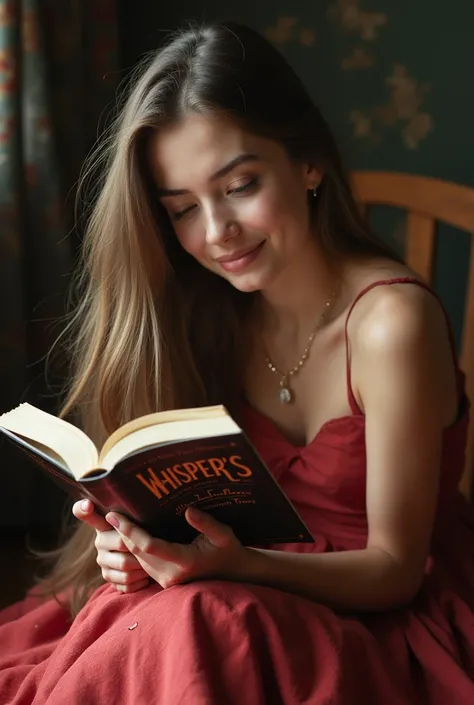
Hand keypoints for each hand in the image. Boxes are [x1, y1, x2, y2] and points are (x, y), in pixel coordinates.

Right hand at [72, 499, 150, 592]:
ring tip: (154, 562)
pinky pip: (126, 583)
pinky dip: (140, 581)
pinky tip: (146, 576)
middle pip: (122, 543)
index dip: (84, 509)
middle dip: (140, 547)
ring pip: (125, 566)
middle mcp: (99, 542)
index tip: (88, 504)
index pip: (85, 513)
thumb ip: (133, 513)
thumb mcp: (142, 522)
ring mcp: (103, 562)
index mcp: (105, 524)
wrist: (152, 560)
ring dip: (143, 566)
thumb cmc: (148, 535)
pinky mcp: (110, 579)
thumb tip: (120, 501)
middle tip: (155, 548)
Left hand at [105, 506, 247, 588]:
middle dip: (123, 534)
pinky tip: (130, 536)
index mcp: (184, 561)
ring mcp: (167, 581)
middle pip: (138, 553)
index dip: (129, 530)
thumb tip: (187, 510)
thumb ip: (205, 523)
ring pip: (139, 560)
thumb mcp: (223, 533)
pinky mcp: (165, 582)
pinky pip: (144, 565)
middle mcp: (171, 575)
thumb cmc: (229, 549)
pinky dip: (135, 550)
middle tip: (110, 514)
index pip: (148, 545)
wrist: (234, 572)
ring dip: (127, 542)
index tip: (116, 516)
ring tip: (116, 522)